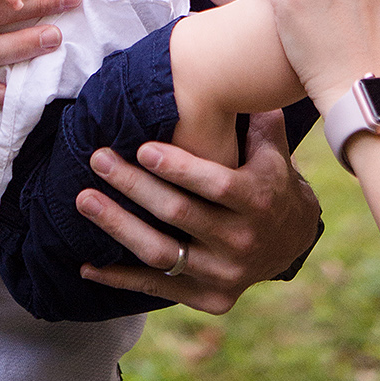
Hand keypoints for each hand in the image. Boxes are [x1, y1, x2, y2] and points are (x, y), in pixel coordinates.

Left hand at [73, 111, 320, 313]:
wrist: (294, 244)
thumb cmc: (274, 184)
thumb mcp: (275, 153)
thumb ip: (258, 122)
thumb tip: (244, 82)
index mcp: (258, 201)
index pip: (214, 184)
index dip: (178, 168)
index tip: (142, 148)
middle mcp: (241, 242)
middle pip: (178, 215)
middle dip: (134, 185)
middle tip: (99, 160)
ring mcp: (224, 274)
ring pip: (161, 253)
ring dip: (118, 226)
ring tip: (85, 201)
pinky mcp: (209, 297)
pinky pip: (158, 288)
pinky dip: (120, 279)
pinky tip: (87, 266)